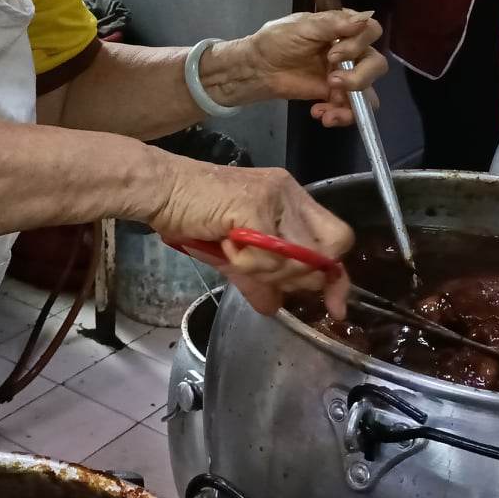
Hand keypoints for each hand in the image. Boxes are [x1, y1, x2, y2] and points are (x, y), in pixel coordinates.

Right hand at [150, 160, 352, 316]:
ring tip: (234, 253)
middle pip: (325, 252)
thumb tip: (274, 307)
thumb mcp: (234, 255)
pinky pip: (267, 257)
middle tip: (261, 273)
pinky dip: (246, 264)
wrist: (161, 190)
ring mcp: (276, 196)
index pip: (337, 239)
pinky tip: (225, 247)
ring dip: (265, 271)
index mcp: (291, 201)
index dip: (337, 276)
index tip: (335, 306)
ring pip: (297, 258)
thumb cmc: (192, 217)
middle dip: (297, 277)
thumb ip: (259, 279)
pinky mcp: (256, 203)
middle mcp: (290, 193)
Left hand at [198, 10, 385, 127]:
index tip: (333, 53)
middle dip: (359, 77)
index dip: (359, 44)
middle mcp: (349, 51)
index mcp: (342, 29)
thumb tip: (362, 19)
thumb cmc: (276, 41)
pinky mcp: (335, 96)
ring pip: (368, 91)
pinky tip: (320, 114)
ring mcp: (344, 75)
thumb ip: (332, 24)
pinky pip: (352, 109)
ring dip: (352, 103)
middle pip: (376, 64)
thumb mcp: (301, 27)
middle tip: (332, 81)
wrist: (258, 69)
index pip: (372, 31)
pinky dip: (341, 115)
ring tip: (326, 110)